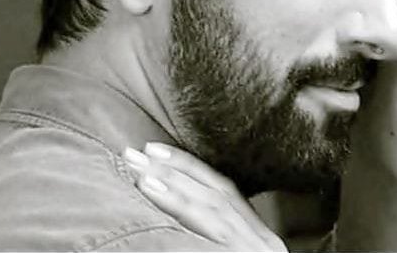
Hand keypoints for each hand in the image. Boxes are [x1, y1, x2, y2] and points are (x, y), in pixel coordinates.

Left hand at [123, 143, 286, 251]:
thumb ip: (210, 243)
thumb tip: (173, 222)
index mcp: (259, 243)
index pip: (225, 194)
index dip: (192, 170)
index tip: (156, 152)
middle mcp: (262, 245)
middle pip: (217, 195)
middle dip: (176, 170)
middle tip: (134, 153)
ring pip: (213, 209)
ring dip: (173, 184)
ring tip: (140, 170)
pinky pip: (209, 233)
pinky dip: (181, 209)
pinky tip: (154, 193)